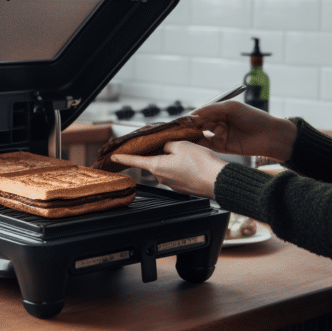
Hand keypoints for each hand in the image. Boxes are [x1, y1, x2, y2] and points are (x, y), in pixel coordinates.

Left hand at [111, 141, 225, 198]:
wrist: (218, 181)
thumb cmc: (201, 164)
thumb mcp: (181, 145)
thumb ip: (168, 144)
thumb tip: (165, 147)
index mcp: (157, 166)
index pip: (135, 161)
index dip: (123, 158)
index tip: (113, 158)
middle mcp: (162, 177)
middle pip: (154, 161)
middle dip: (159, 152)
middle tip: (172, 144)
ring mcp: (172, 183)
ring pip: (167, 166)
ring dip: (173, 159)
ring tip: (189, 153)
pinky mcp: (182, 186)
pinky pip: (177, 172)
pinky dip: (182, 166)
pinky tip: (192, 162)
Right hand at [188, 100, 296, 161]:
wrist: (271, 136)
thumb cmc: (254, 117)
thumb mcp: (232, 107)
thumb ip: (212, 109)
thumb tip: (194, 113)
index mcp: (220, 111)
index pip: (201, 113)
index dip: (190, 116)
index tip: (180, 119)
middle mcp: (218, 122)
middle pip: (198, 124)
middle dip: (188, 126)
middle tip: (176, 129)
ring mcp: (220, 135)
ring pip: (200, 134)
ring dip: (191, 135)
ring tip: (179, 136)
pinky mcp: (222, 147)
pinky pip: (207, 144)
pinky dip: (198, 143)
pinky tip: (190, 142)